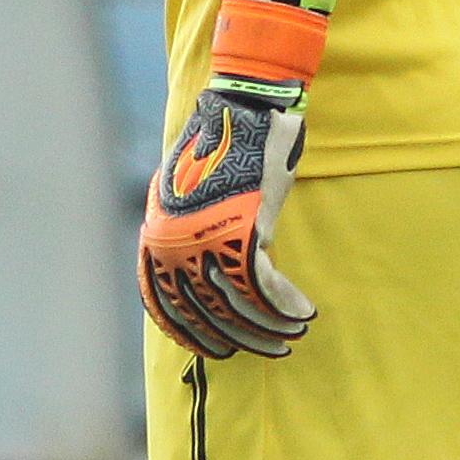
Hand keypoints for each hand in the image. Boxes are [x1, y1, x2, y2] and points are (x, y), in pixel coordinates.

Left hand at [138, 82, 313, 357]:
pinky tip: (302, 311)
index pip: (166, 307)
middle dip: (240, 338)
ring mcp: (209, 238)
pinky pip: (265, 284)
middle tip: (267, 349)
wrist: (243, 109)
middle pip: (207, 312)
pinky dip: (285, 303)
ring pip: (238, 304)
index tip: (217, 351)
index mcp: (157, 238)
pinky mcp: (246, 229)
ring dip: (269, 326)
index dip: (193, 335)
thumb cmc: (219, 148)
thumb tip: (201, 274)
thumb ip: (186, 235)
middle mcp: (176, 244)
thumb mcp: (185, 195)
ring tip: (291, 334)